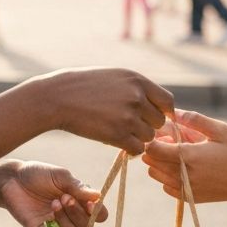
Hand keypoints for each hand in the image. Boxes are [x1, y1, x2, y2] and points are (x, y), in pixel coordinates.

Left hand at [0, 160, 106, 226]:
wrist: (12, 180)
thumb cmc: (39, 174)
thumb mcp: (60, 176)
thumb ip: (77, 187)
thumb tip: (97, 196)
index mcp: (81, 200)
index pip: (99, 214)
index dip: (97, 212)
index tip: (87, 203)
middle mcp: (73, 216)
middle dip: (77, 213)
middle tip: (63, 197)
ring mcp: (59, 226)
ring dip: (66, 223)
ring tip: (53, 204)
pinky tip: (47, 226)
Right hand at [35, 67, 171, 154]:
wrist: (58, 96)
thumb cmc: (85, 86)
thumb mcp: (115, 77)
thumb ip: (137, 89)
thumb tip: (158, 108)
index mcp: (138, 80)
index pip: (167, 101)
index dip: (162, 112)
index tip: (151, 117)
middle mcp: (137, 97)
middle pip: (159, 122)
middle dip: (147, 126)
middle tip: (129, 126)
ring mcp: (128, 116)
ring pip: (149, 137)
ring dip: (137, 138)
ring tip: (119, 131)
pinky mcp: (117, 134)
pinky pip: (137, 149)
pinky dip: (129, 149)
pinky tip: (115, 141)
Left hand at [143, 109, 226, 202]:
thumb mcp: (221, 130)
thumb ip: (195, 120)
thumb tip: (173, 112)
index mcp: (189, 156)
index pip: (153, 149)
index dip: (152, 138)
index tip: (162, 132)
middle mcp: (184, 175)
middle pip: (151, 162)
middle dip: (154, 148)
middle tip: (170, 139)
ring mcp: (186, 189)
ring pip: (155, 175)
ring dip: (158, 163)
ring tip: (176, 153)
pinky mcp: (190, 198)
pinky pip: (166, 187)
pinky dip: (167, 177)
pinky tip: (183, 168)